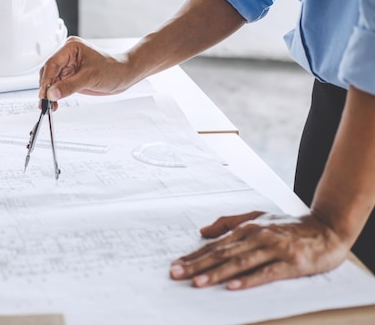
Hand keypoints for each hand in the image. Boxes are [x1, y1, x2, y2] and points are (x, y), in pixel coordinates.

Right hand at [39, 36, 131, 108]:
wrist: (124, 75)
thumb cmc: (113, 69)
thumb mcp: (90, 78)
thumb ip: (69, 86)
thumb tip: (52, 93)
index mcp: (70, 48)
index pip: (52, 64)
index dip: (46, 80)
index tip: (44, 94)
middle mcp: (67, 56)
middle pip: (48, 72)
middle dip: (46, 88)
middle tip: (44, 103)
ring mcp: (68, 66)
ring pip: (51, 81)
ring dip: (49, 94)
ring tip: (48, 106)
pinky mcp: (70, 77)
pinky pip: (58, 86)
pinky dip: (55, 95)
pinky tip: (54, 104)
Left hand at [169, 211, 349, 289]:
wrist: (327, 228)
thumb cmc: (289, 226)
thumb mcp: (257, 217)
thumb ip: (229, 223)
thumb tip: (202, 232)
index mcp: (247, 227)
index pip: (215, 245)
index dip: (194, 256)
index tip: (175, 265)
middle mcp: (257, 236)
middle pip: (222, 253)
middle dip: (197, 265)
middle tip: (176, 274)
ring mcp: (274, 249)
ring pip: (240, 262)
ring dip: (217, 273)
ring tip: (197, 282)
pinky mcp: (291, 262)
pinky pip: (266, 272)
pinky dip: (249, 280)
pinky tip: (233, 286)